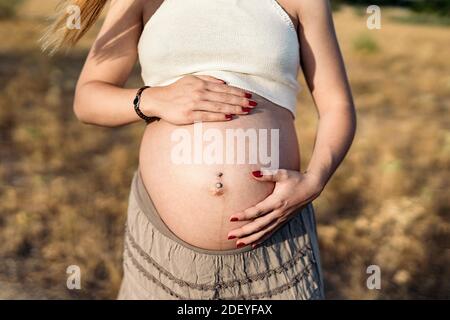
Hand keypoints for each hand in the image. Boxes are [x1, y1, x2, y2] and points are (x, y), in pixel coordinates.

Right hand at [141, 75, 256, 124]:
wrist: (158, 100)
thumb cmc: (176, 90)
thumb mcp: (191, 80)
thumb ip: (208, 79)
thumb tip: (224, 82)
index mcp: (201, 83)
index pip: (224, 89)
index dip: (238, 92)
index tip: (250, 96)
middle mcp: (199, 92)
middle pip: (224, 97)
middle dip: (240, 101)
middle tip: (253, 105)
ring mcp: (194, 104)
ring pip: (218, 106)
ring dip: (233, 108)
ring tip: (246, 111)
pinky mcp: (189, 115)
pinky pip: (207, 115)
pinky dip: (219, 116)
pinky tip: (229, 117)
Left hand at [227, 169, 323, 247]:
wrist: (312, 187)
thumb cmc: (296, 178)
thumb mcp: (282, 174)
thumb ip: (267, 174)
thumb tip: (253, 173)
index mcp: (276, 202)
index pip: (257, 211)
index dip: (244, 215)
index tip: (231, 218)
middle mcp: (278, 213)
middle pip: (258, 225)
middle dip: (243, 232)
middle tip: (229, 235)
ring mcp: (281, 219)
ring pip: (264, 232)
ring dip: (250, 238)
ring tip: (238, 244)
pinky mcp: (284, 221)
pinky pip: (271, 232)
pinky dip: (261, 239)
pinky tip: (253, 244)